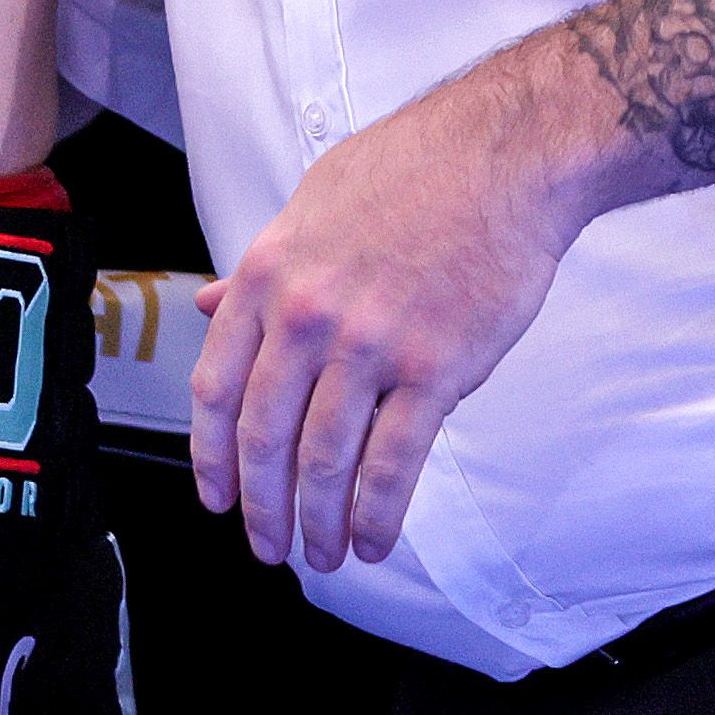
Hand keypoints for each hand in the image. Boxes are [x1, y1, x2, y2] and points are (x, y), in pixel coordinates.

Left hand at [188, 39, 621, 573]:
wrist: (504, 158)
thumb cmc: (411, 169)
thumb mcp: (311, 204)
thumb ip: (259, 268)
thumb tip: (210, 305)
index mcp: (267, 276)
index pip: (217, 387)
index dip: (212, 455)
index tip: (216, 497)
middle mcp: (307, 317)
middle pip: (266, 437)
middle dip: (262, 506)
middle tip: (268, 546)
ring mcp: (370, 346)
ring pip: (326, 461)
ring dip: (320, 522)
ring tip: (323, 556)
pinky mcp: (435, 369)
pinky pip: (395, 462)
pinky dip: (379, 514)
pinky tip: (374, 540)